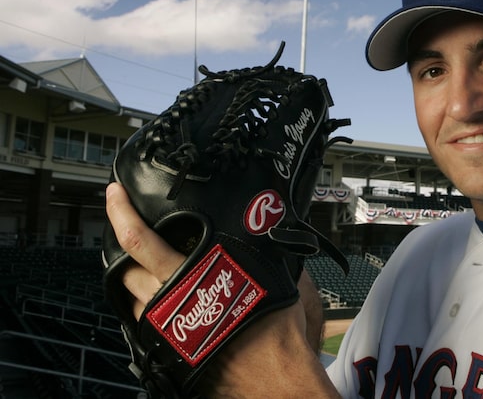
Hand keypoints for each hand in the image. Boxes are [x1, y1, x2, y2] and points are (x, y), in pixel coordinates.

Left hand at [105, 182, 339, 396]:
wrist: (272, 378)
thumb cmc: (275, 332)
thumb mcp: (273, 275)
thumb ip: (257, 250)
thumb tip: (268, 228)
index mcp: (191, 274)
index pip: (139, 240)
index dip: (121, 213)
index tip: (115, 195)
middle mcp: (168, 300)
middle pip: (122, 268)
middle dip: (121, 247)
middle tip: (127, 231)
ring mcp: (162, 328)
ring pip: (127, 297)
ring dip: (132, 282)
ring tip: (151, 271)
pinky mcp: (164, 351)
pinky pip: (141, 325)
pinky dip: (146, 309)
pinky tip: (165, 303)